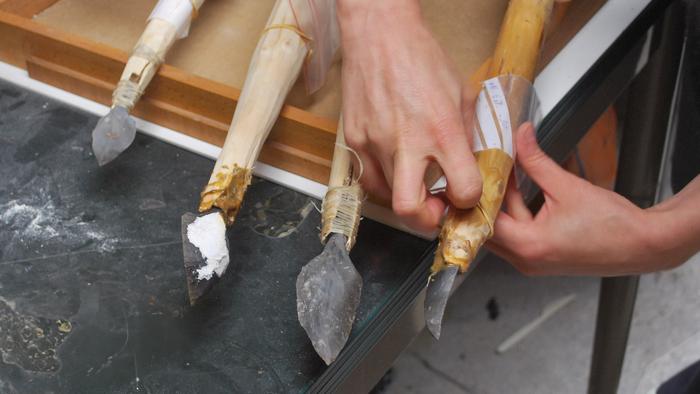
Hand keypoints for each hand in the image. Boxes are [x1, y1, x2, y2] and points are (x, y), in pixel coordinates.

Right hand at [338, 0, 480, 231]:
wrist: (379, 35)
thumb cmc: (421, 57)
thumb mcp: (460, 92)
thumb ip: (465, 134)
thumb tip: (469, 163)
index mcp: (442, 129)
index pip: (462, 188)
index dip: (469, 199)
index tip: (466, 194)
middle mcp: (406, 141)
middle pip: (411, 209)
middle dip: (427, 221)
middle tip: (437, 210)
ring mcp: (374, 142)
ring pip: (388, 197)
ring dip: (407, 198)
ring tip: (416, 183)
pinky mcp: (354, 139)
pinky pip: (368, 177)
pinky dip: (384, 182)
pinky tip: (396, 168)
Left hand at [487, 123, 691, 275]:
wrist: (644, 244)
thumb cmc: (614, 225)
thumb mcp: (567, 186)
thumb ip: (537, 161)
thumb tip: (521, 137)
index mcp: (529, 246)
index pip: (484, 220)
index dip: (477, 195)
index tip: (472, 174)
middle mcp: (526, 260)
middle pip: (488, 228)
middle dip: (486, 198)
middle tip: (482, 171)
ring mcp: (533, 262)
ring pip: (503, 230)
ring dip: (502, 203)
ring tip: (502, 172)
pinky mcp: (542, 258)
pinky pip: (517, 235)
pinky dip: (515, 213)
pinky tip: (518, 188)